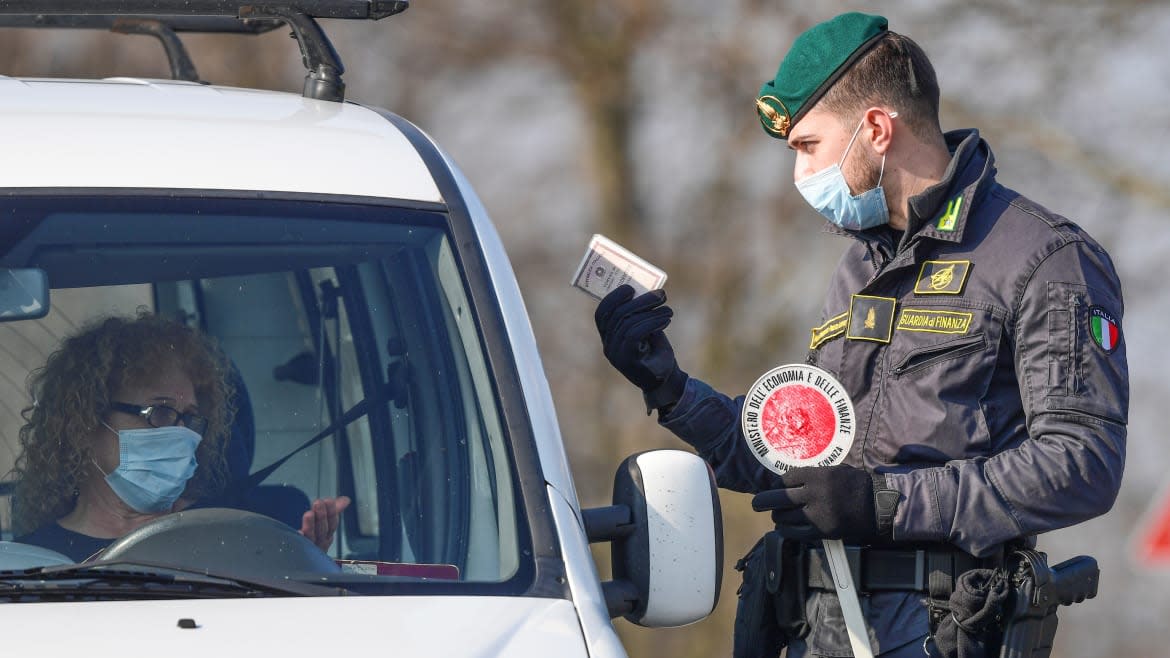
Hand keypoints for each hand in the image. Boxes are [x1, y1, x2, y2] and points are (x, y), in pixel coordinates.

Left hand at [300, 495, 350, 551]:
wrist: (298, 562)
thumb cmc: (313, 542)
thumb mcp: (323, 524)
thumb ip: (333, 511)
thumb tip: (346, 500)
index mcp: (327, 536)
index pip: (332, 524)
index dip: (332, 512)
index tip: (329, 500)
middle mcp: (319, 544)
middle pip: (323, 530)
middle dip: (322, 516)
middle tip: (318, 503)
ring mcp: (309, 550)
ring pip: (312, 537)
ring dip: (311, 525)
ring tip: (309, 514)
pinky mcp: (298, 553)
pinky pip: (299, 547)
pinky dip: (300, 540)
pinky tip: (298, 533)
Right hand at [594, 285, 685, 411]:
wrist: (665, 379)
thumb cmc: (656, 352)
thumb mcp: (646, 329)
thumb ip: (639, 314)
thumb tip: (644, 291)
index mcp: (608, 337)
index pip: (602, 313)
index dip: (613, 297)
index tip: (631, 288)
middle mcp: (608, 346)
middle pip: (617, 314)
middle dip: (640, 301)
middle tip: (661, 294)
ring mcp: (615, 354)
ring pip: (628, 323)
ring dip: (651, 311)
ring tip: (668, 309)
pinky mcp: (626, 360)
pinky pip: (634, 334)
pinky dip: (652, 323)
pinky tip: (666, 319)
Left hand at [751, 465, 893, 542]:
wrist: (877, 505)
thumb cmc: (854, 484)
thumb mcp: (834, 471)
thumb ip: (812, 475)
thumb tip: (787, 481)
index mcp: (818, 476)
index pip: (786, 479)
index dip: (778, 484)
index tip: (776, 487)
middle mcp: (815, 495)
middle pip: (779, 498)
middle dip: (763, 501)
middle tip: (756, 503)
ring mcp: (818, 515)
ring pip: (784, 517)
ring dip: (777, 516)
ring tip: (778, 515)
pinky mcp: (822, 532)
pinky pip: (795, 533)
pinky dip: (786, 530)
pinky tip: (785, 527)